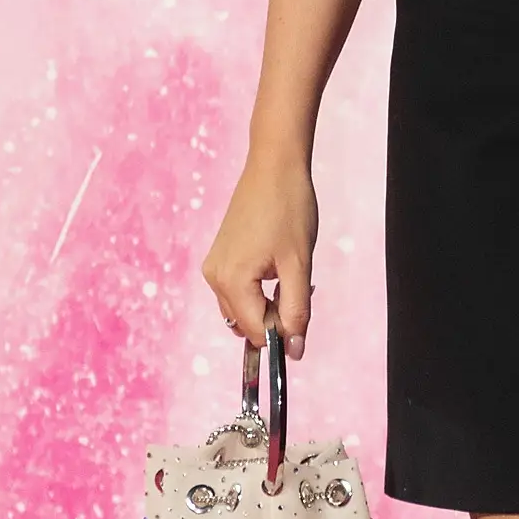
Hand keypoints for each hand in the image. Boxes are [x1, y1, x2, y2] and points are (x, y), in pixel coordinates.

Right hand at [202, 149, 319, 360]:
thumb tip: (295, 350)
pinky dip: (259, 291)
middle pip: (245, 322)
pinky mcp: (219, 258)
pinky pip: (238, 290)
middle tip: (301, 289)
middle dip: (275, 318)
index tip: (305, 327)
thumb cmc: (289, 210)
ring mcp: (214, 267)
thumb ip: (297, 309)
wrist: (274, 168)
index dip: (281, 335)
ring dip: (268, 305)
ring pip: (241, 308)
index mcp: (231, 281)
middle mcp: (214, 278)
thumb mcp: (299, 264)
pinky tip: (280, 268)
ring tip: (292, 275)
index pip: (254, 330)